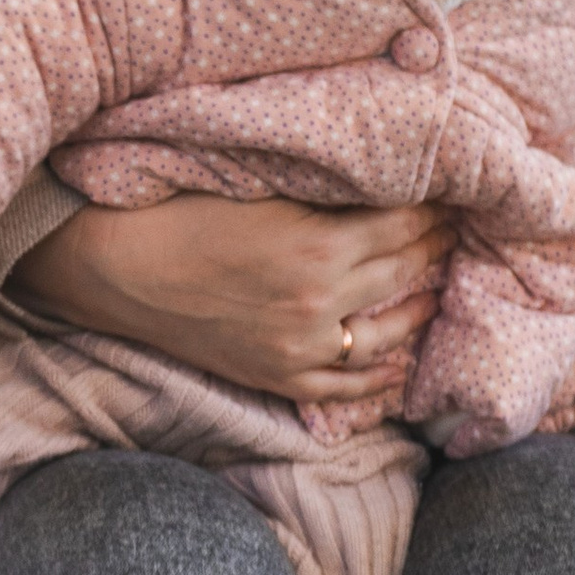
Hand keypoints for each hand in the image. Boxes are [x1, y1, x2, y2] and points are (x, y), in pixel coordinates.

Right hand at [9, 191, 451, 404]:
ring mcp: (301, 347)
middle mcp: (321, 304)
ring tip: (436, 289)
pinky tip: (400, 365)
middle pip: (402, 274)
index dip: (431, 211)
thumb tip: (381, 187)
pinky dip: (379, 380)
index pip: (404, 227)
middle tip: (454, 232)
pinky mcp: (277, 376)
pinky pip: (345, 388)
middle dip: (433, 249)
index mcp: (320, 247)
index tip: (451, 196)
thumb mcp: (264, 192)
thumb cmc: (185, 212)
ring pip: (387, 336)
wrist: (120, 266)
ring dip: (419, 311)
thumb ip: (325, 197)